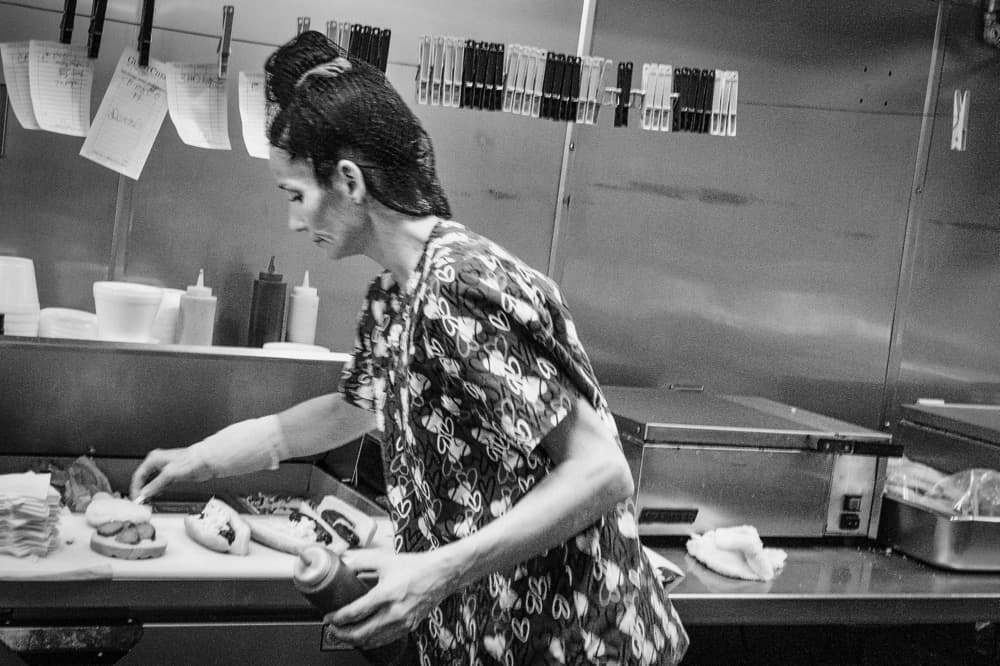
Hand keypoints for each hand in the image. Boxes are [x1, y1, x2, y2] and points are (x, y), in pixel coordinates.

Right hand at [129, 447, 211, 500]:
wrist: (206, 460)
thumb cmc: (191, 460)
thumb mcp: (170, 473)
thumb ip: (156, 484)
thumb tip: (145, 492)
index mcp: (154, 459)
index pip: (138, 475)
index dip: (136, 488)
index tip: (136, 498)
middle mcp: (158, 463)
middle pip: (143, 479)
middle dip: (142, 490)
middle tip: (141, 501)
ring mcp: (165, 469)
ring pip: (151, 482)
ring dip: (150, 491)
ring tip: (148, 500)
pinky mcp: (172, 475)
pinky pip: (160, 484)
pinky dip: (157, 490)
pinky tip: (158, 495)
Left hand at [325, 548, 456, 648]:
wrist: (440, 575)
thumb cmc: (415, 566)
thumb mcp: (385, 559)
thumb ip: (361, 561)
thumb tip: (343, 561)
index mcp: (386, 593)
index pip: (355, 612)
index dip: (337, 618)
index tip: (328, 617)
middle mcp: (394, 612)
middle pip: (360, 633)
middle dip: (341, 634)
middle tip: (332, 629)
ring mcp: (402, 622)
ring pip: (372, 641)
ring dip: (354, 641)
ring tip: (343, 635)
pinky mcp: (408, 627)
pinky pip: (384, 640)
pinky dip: (370, 642)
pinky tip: (363, 638)